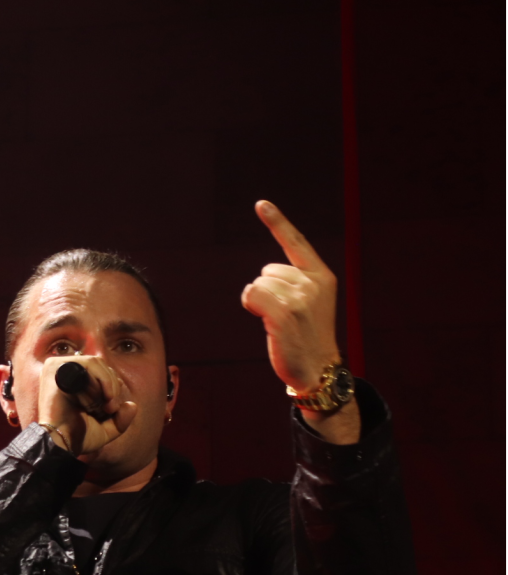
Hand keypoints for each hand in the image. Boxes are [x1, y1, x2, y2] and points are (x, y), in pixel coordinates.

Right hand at [38, 356, 136, 456]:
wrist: (61, 445)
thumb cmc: (78, 437)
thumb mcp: (105, 429)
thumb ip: (121, 418)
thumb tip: (132, 405)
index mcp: (71, 380)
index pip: (100, 370)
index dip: (113, 386)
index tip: (112, 409)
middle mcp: (62, 370)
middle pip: (99, 364)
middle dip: (112, 387)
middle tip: (110, 409)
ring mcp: (57, 367)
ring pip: (96, 363)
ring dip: (108, 385)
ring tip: (106, 406)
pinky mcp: (55, 368)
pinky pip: (88, 364)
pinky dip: (102, 380)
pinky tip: (104, 398)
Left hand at [241, 201, 339, 393]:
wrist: (317, 371)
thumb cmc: (307, 339)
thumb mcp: (310, 305)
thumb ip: (296, 283)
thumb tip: (262, 277)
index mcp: (322, 277)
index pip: (296, 243)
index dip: (277, 222)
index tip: (260, 204)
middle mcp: (313, 283)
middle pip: (268, 271)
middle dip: (268, 291)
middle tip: (286, 317)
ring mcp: (299, 298)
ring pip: (258, 284)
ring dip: (260, 303)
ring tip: (281, 324)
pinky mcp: (283, 313)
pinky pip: (252, 294)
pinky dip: (251, 305)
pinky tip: (265, 321)